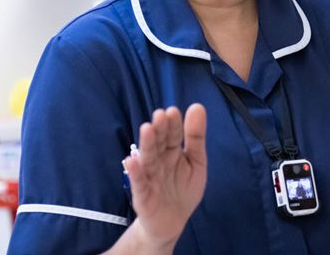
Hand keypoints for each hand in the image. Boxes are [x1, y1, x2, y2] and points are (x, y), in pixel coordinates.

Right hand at [124, 104, 207, 249]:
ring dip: (147, 144)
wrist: (172, 222)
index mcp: (171, 151)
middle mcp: (158, 161)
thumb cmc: (183, 189)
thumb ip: (196, 137)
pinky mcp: (143, 195)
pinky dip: (135, 173)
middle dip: (159, 129)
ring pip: (147, 159)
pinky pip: (139, 183)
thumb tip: (197, 106)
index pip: (172, 134)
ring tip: (147, 129)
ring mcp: (149, 177)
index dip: (173, 124)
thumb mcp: (197, 162)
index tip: (173, 111)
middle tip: (160, 115)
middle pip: (158, 143)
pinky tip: (132, 161)